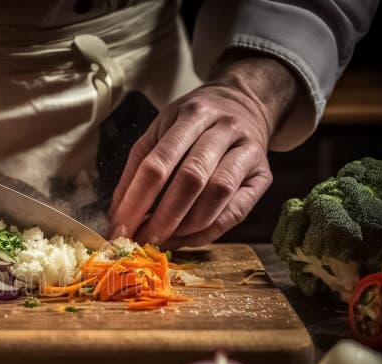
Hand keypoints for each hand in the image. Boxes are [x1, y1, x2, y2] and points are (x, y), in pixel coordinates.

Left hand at [108, 54, 297, 246]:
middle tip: (140, 241)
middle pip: (190, 179)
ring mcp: (248, 150)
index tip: (119, 227)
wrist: (246, 103)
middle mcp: (224, 128)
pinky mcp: (263, 175)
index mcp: (192, 113)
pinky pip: (235, 212)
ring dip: (185, 227)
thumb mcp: (161, 130)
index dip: (136, 201)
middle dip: (161, 218)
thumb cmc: (194, 123)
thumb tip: (118, 215)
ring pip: (217, 195)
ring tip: (162, 240)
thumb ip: (137, 169)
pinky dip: (208, 232)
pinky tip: (186, 238)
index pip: (158, 163)